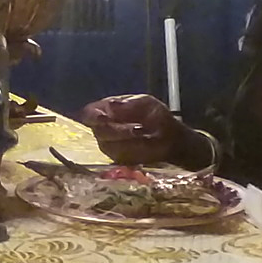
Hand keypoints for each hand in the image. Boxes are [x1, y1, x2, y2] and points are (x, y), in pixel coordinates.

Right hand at [81, 93, 211, 167]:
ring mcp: (109, 145)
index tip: (103, 118)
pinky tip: (143, 144)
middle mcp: (103, 128)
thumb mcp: (147, 103)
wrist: (172, 137)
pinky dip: (132, 150)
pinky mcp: (119, 159)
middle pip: (98, 130)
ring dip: (126, 140)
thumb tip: (111, 104)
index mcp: (106, 110)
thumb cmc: (156, 117)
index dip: (93, 116)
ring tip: (143, 133)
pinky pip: (118, 156)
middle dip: (116, 130)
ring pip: (107, 145)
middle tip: (135, 128)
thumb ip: (129, 103)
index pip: (89, 112)